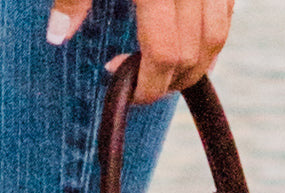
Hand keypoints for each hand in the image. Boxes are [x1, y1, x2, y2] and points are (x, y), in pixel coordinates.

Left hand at [47, 0, 234, 103]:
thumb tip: (57, 37)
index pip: (163, 56)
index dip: (148, 85)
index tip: (125, 89)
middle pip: (192, 56)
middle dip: (169, 82)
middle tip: (141, 85)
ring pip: (217, 38)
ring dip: (195, 65)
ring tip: (166, 72)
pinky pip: (227, 11)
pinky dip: (211, 35)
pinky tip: (188, 40)